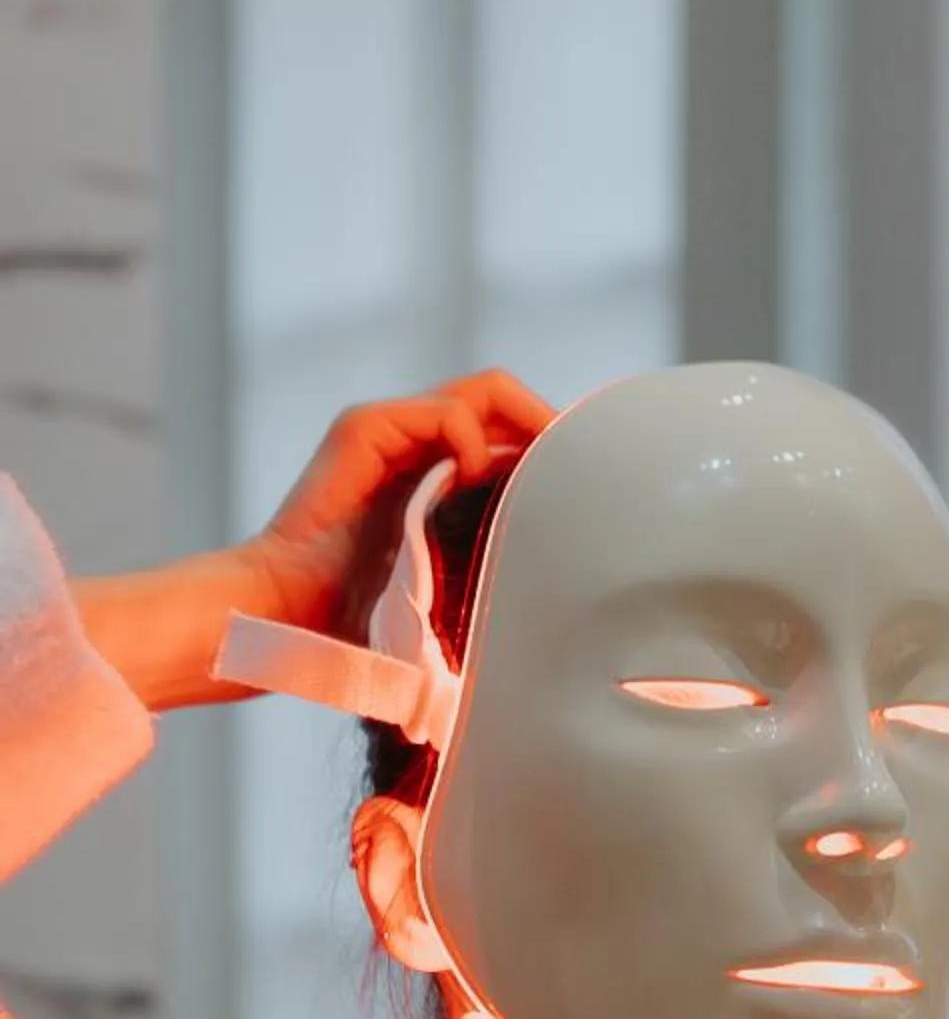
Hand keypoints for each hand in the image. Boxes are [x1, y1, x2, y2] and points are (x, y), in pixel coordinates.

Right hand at [71, 370, 551, 712]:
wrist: (289, 620)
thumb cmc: (362, 625)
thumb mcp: (451, 593)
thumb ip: (490, 572)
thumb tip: (566, 604)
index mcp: (432, 477)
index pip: (510, 433)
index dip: (553, 451)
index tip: (588, 491)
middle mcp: (411, 444)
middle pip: (505, 402)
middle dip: (552, 427)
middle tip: (583, 471)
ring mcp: (387, 431)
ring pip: (485, 394)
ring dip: (527, 426)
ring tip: (545, 476)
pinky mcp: (364, 429)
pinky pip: (448, 412)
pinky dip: (476, 441)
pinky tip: (477, 485)